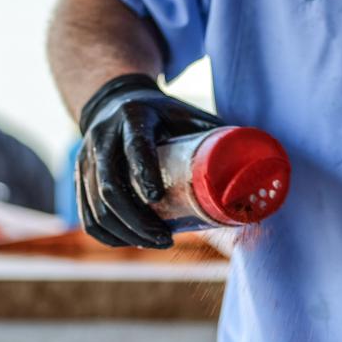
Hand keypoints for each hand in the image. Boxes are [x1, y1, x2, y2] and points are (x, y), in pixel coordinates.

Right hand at [75, 73, 221, 248]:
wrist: (116, 100)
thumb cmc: (164, 113)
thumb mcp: (189, 114)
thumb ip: (217, 134)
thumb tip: (262, 164)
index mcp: (134, 117)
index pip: (133, 147)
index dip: (142, 172)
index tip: (156, 199)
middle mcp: (103, 136)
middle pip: (109, 186)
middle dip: (135, 219)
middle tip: (164, 238)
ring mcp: (86, 157)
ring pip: (95, 204)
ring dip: (123, 231)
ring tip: (154, 242)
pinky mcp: (79, 174)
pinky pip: (85, 212)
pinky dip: (104, 233)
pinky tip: (126, 242)